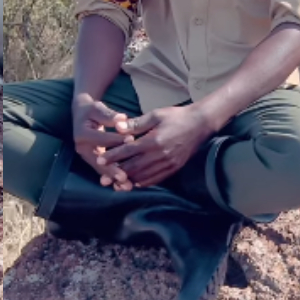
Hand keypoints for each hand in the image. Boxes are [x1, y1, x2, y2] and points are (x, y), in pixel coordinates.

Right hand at [71, 93, 136, 190]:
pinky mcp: (92, 160)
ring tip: (127, 186)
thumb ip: (109, 115)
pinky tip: (124, 185)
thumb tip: (122, 118)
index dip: (117, 140)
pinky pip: (103, 170)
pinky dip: (113, 178)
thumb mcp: (98, 108)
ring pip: (101, 169)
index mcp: (82, 134)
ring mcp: (86, 156)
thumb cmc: (91, 110)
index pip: (102, 139)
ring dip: (114, 178)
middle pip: (99, 161)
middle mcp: (82, 148)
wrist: (81, 114)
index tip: (132, 141)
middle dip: (113, 170)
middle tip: (125, 178)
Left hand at [96, 103, 218, 188]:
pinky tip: (135, 183)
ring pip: (144, 176)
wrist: (200, 124)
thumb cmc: (176, 116)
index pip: (128, 150)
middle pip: (134, 167)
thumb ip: (136, 123)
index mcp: (154, 140)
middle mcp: (160, 155)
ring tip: (116, 184)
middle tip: (102, 180)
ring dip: (129, 181)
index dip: (113, 157)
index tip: (99, 161)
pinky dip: (144, 182)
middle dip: (117, 173)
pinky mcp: (174, 168)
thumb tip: (117, 127)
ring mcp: (168, 163)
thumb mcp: (156, 115)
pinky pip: (156, 179)